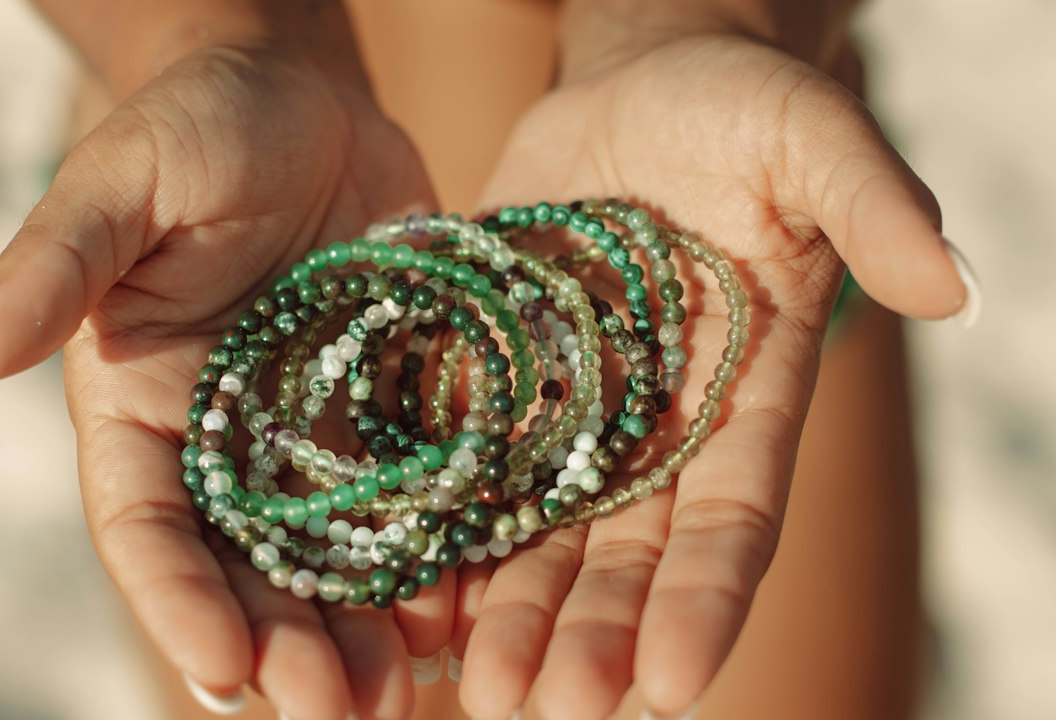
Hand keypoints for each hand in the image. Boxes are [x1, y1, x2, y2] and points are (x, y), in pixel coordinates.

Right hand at [0, 45, 450, 719]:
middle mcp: (235, 439)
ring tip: (405, 688)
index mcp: (149, 409)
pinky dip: (438, 548)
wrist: (305, 100)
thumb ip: (60, 266)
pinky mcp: (397, 402)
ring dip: (367, 626)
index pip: (151, 529)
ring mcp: (322, 428)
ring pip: (339, 551)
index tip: (225, 671)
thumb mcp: (122, 184)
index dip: (179, 605)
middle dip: (290, 646)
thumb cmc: (196, 127)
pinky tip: (467, 597)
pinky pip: (419, 489)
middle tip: (338, 711)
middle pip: (253, 566)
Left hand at [452, 32, 969, 718]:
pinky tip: (411, 586)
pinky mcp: (500, 367)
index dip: (704, 601)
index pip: (733, 518)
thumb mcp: (814, 138)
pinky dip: (443, 522)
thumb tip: (956, 287)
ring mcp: (573, 403)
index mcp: (745, 395)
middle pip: (628, 549)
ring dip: (511, 608)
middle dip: (594, 631)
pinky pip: (469, 456)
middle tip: (553, 705)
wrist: (644, 89)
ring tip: (475, 685)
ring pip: (542, 526)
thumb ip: (874, 207)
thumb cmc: (741, 111)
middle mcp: (659, 422)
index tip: (671, 685)